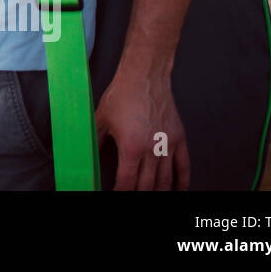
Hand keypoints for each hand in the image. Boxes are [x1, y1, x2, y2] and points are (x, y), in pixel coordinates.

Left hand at [95, 69, 190, 189]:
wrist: (144, 76)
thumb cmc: (123, 94)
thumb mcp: (101, 119)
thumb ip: (95, 140)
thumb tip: (86, 154)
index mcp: (131, 147)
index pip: (126, 182)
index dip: (120, 192)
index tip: (115, 194)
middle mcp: (152, 150)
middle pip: (147, 186)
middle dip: (138, 194)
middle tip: (131, 194)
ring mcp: (168, 145)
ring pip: (166, 181)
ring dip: (159, 191)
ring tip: (151, 194)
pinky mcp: (178, 139)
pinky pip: (184, 167)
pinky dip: (182, 181)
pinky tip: (178, 189)